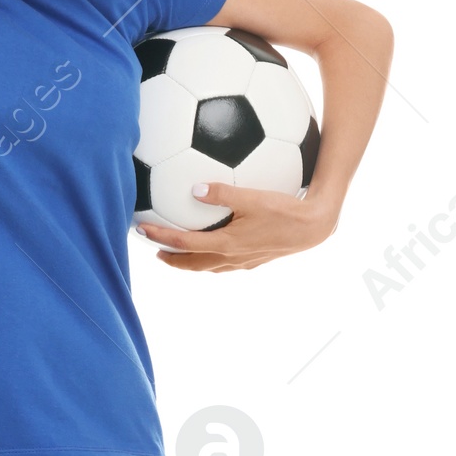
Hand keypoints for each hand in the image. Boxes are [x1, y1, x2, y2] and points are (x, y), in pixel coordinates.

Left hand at [137, 181, 337, 273]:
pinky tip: (213, 247)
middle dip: (171, 258)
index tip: (141, 230)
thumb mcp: (252, 196)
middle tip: (154, 250)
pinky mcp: (255, 260)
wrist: (314, 227)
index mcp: (225, 244)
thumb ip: (222, 192)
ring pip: (208, 267)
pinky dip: (209, 259)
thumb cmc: (285, 209)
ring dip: (189, 262)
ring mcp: (243, 262)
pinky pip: (224, 264)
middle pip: (191, 264)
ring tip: (177, 253)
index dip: (160, 237)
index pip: (183, 243)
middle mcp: (231, 258)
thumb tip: (194, 188)